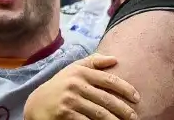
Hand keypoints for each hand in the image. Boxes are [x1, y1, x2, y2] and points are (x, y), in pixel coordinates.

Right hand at [24, 54, 140, 119]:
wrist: (36, 103)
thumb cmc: (60, 85)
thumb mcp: (74, 69)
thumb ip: (94, 62)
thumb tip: (115, 59)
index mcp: (81, 71)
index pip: (109, 80)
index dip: (125, 89)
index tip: (137, 98)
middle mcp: (76, 84)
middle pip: (106, 99)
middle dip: (123, 109)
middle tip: (134, 116)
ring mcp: (70, 100)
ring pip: (99, 113)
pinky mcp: (65, 114)